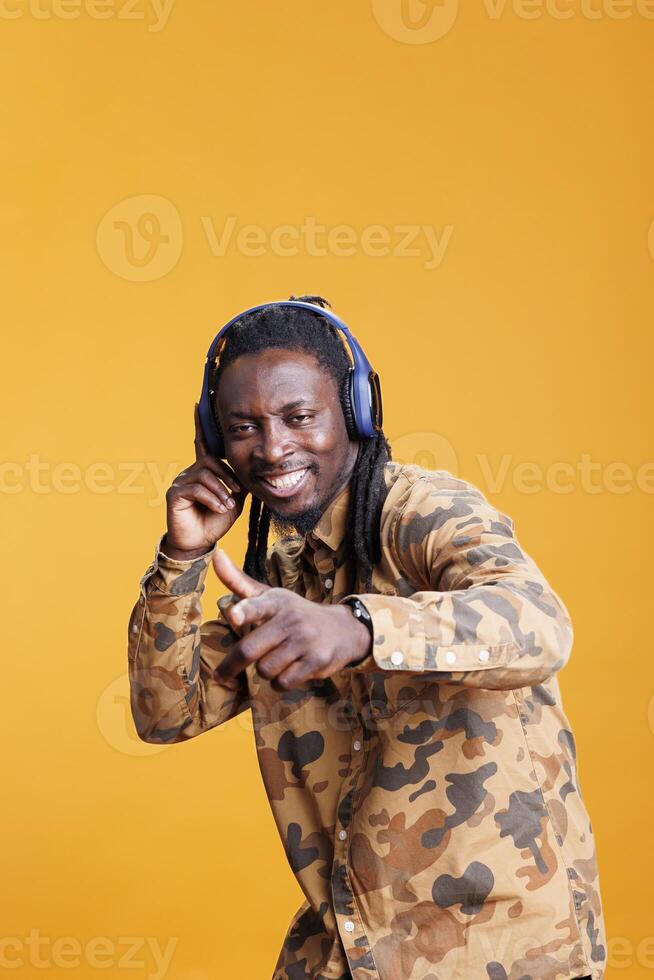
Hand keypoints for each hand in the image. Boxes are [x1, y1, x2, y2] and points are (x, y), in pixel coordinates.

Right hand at [163, 404, 247, 559]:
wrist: (200, 542)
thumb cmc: (215, 521)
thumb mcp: (234, 500)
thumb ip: (239, 484)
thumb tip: (249, 473)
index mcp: (204, 471)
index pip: (202, 443)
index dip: (200, 425)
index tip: (198, 404)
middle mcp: (190, 472)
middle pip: (210, 461)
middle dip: (227, 476)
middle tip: (237, 492)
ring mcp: (180, 482)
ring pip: (204, 475)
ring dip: (220, 491)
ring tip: (226, 505)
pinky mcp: (174, 493)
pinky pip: (196, 488)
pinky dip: (211, 498)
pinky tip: (218, 508)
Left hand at [212, 550, 371, 689]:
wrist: (343, 629)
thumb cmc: (295, 614)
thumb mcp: (270, 596)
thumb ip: (239, 582)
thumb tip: (216, 556)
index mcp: (276, 601)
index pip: (258, 604)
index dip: (244, 611)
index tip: (233, 616)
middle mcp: (291, 618)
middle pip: (250, 650)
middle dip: (231, 666)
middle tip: (221, 674)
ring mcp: (306, 640)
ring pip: (265, 670)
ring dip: (264, 672)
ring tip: (273, 662)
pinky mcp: (317, 661)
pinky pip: (284, 682)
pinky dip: (279, 683)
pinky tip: (287, 671)